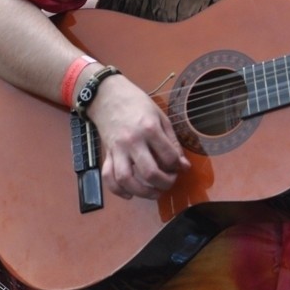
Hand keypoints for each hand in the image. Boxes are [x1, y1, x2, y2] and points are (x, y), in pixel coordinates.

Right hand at [87, 77, 190, 200]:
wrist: (108, 95)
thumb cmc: (137, 103)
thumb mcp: (160, 116)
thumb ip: (172, 141)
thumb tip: (183, 165)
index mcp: (149, 129)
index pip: (168, 156)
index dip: (178, 166)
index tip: (180, 167)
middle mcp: (132, 141)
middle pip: (149, 172)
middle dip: (164, 183)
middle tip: (170, 181)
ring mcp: (117, 149)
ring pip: (126, 179)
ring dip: (142, 192)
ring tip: (154, 192)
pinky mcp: (107, 154)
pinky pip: (108, 177)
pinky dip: (118, 190)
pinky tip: (130, 194)